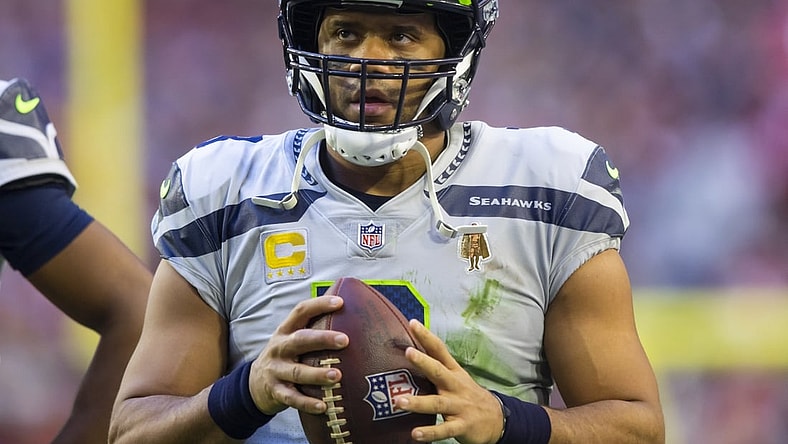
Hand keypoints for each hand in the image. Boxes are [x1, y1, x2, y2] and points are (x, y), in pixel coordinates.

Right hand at [247, 296, 348, 414]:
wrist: (253, 384)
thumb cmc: (285, 357)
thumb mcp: (291, 339)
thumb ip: (312, 330)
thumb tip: (349, 314)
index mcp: (285, 331)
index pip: (301, 312)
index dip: (319, 305)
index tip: (340, 303)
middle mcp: (279, 348)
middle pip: (300, 340)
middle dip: (323, 339)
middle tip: (345, 340)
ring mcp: (275, 370)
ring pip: (297, 371)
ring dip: (317, 374)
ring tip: (337, 376)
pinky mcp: (275, 391)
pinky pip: (292, 398)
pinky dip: (307, 403)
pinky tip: (324, 406)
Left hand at [394, 320, 503, 443]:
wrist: (497, 420)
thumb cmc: (468, 395)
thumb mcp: (456, 377)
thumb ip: (436, 367)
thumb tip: (411, 351)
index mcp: (453, 372)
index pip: (439, 350)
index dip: (426, 337)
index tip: (412, 323)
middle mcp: (455, 386)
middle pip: (439, 371)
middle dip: (424, 362)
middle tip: (408, 352)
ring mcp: (459, 406)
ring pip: (438, 403)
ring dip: (419, 402)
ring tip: (400, 402)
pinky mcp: (462, 425)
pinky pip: (445, 429)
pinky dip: (430, 432)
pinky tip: (415, 434)